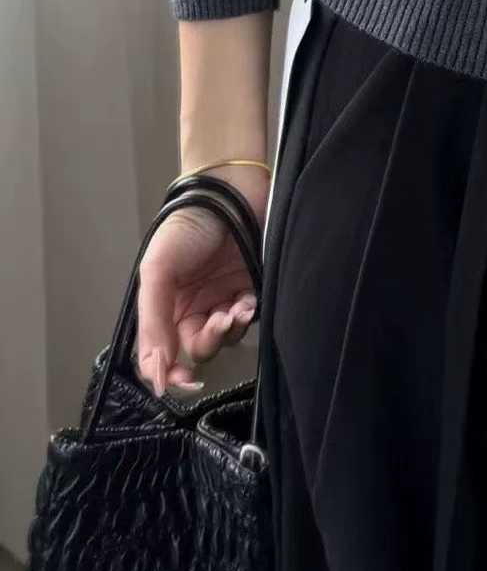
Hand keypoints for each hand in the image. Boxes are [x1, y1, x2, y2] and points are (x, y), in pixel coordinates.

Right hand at [136, 164, 269, 397]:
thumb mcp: (157, 270)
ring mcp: (222, 299)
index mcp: (164, 304)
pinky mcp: (250, 290)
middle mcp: (192, 306)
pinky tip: (246, 301)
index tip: (179, 381)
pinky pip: (248, 320)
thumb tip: (153, 371)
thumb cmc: (187, 224)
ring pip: (225, 338)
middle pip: (197, 349)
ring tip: (234, 307)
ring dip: (229, 329)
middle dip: (206, 345)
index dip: (167, 371)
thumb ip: (153, 321)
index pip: (161, 351)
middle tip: (216, 325)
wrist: (229, 189)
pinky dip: (246, 317)